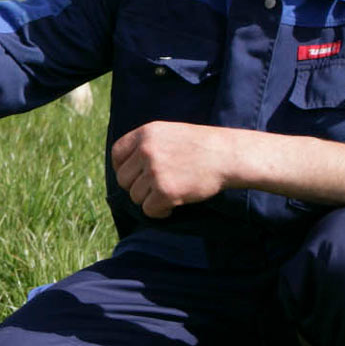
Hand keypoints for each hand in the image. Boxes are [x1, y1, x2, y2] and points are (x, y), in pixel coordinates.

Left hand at [110, 122, 239, 217]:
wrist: (227, 155)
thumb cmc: (201, 146)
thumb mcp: (169, 133)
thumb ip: (146, 145)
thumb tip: (124, 167)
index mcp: (145, 134)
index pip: (117, 154)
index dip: (122, 168)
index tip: (134, 176)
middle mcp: (146, 151)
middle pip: (123, 179)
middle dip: (137, 187)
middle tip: (156, 188)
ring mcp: (154, 171)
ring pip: (135, 196)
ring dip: (150, 199)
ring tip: (169, 193)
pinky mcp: (165, 191)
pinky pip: (149, 210)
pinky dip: (159, 212)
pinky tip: (172, 206)